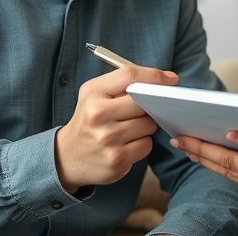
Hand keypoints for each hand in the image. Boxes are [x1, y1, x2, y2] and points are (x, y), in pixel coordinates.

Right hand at [54, 66, 178, 191]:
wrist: (67, 156)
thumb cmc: (88, 120)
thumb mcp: (94, 94)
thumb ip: (122, 83)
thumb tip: (163, 80)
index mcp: (93, 93)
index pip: (130, 76)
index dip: (154, 76)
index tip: (171, 79)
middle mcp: (98, 115)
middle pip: (144, 103)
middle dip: (147, 106)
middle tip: (137, 111)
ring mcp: (108, 140)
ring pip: (148, 125)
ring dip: (145, 126)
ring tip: (127, 128)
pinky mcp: (116, 161)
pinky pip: (146, 145)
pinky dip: (141, 144)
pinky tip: (126, 144)